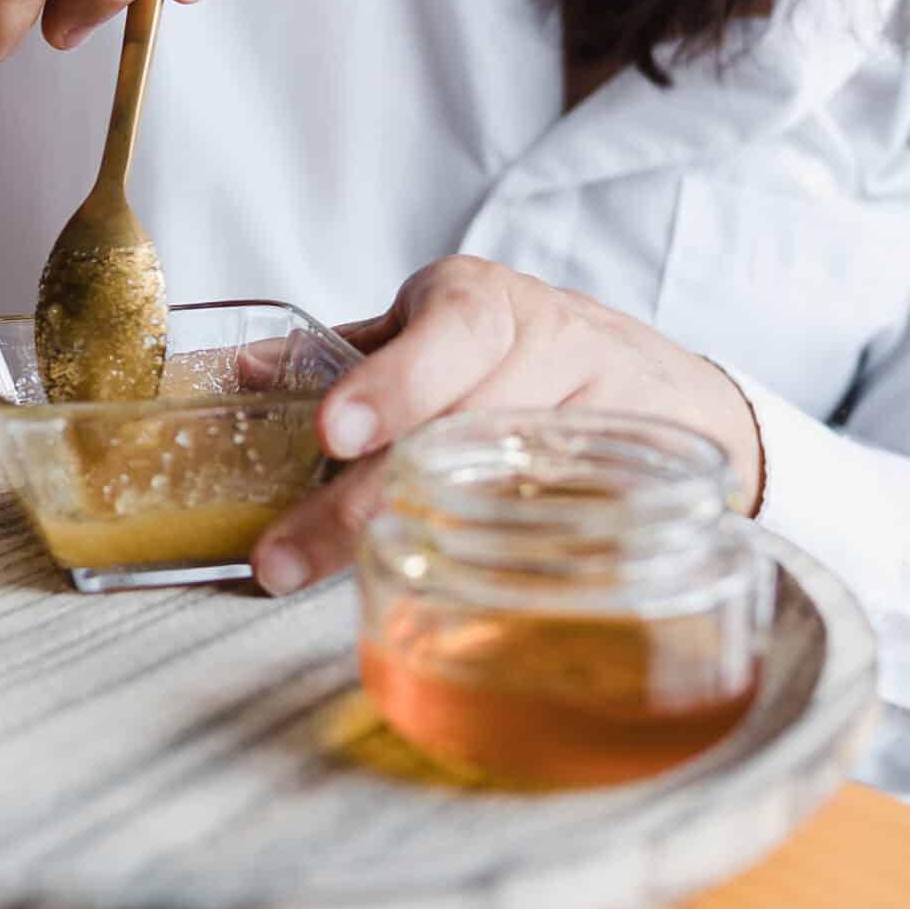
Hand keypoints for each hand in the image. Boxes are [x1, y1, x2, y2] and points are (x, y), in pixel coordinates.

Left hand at [249, 256, 764, 594]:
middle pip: (461, 428)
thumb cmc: (526, 356)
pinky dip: (514, 568)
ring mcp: (602, 419)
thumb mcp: (435, 332)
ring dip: (433, 542)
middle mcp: (551, 349)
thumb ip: (344, 355)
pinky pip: (572, 533)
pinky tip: (458, 603)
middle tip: (285, 559)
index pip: (450, 332)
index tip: (333, 432)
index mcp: (485, 305)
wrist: (668, 390)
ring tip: (354, 589)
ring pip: (513, 483)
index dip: (393, 382)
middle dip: (365, 500)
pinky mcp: (639, 484)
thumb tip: (241, 373)